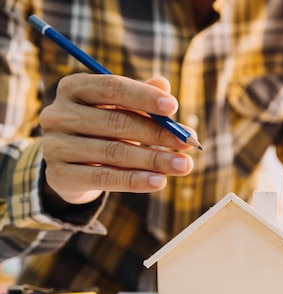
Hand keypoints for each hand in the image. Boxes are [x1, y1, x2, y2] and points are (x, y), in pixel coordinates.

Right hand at [39, 74, 195, 204]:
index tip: (174, 106)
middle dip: (158, 133)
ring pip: (114, 152)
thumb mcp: (121, 110)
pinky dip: (135, 181)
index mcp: (73, 88)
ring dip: (154, 160)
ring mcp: (55, 145)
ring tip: (183, 165)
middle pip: (116, 122)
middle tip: (188, 143)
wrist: (71, 166)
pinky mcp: (59, 175)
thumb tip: (164, 85)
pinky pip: (104, 178)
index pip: (111, 87)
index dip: (144, 96)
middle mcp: (58, 114)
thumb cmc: (103, 129)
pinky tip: (160, 182)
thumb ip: (142, 98)